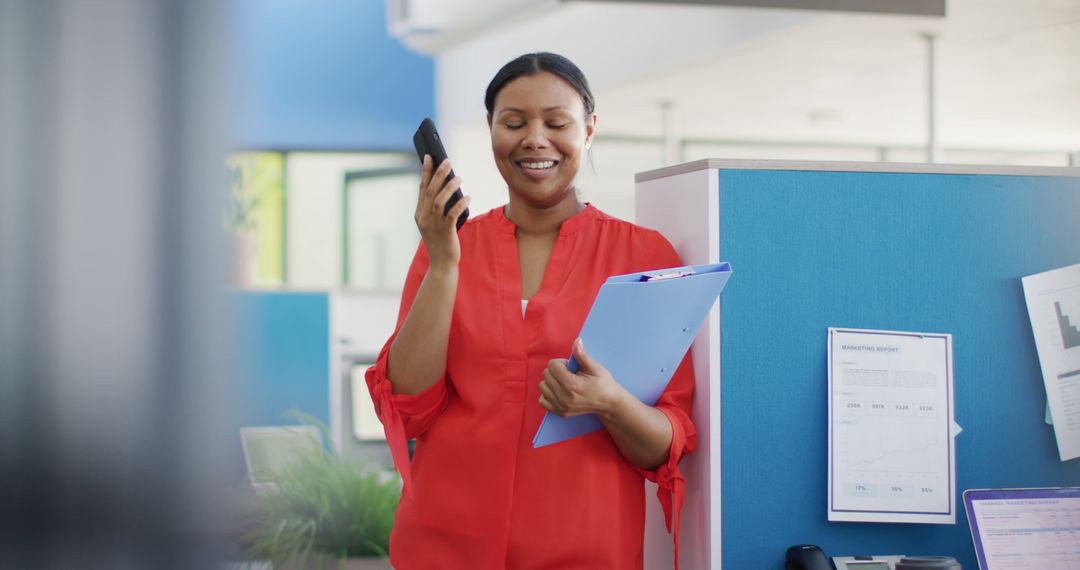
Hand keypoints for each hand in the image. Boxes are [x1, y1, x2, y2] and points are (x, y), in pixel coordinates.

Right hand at [415, 155, 470, 269]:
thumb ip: (438, 207)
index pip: (422, 188)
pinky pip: (452, 214)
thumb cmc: (441, 241)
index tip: (429, 156)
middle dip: (438, 174)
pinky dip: (460, 203)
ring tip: (459, 177)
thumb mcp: (435, 223)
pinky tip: (468, 197)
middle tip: (447, 161)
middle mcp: (424, 218)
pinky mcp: (445, 231)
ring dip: (449, 187)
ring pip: (439, 201)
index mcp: (419, 214)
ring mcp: (433, 225)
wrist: (442, 264)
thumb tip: (449, 186)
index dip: (425, 172)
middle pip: (430, 191)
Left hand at [539, 339, 627, 417]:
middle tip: (570, 374)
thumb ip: (582, 355)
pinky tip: (560, 391)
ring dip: (552, 381)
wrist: (608, 403)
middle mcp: (563, 397)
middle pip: (546, 375)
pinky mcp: (559, 412)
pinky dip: (549, 393)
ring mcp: (560, 406)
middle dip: (556, 371)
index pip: (552, 366)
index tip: (571, 367)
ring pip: (543, 386)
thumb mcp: (594, 367)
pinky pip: (542, 399)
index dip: (561, 362)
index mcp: (571, 385)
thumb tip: (576, 342)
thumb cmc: (602, 383)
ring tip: (565, 383)